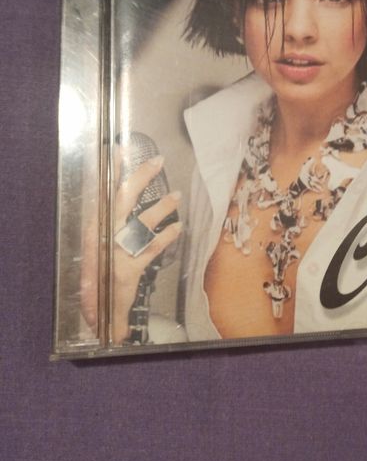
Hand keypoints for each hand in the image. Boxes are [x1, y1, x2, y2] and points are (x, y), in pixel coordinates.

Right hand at [80, 148, 182, 344]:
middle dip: (140, 178)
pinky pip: (151, 248)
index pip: (104, 193)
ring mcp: (115, 253)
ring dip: (161, 207)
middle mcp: (103, 236)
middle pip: (122, 200)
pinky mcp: (128, 270)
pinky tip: (179, 229)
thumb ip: (112, 221)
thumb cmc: (101, 272)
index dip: (114, 171)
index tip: (123, 149)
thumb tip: (126, 192)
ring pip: (140, 222)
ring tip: (177, 196)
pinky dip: (166, 237)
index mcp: (94, 227)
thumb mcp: (100, 243)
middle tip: (157, 162)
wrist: (97, 311)